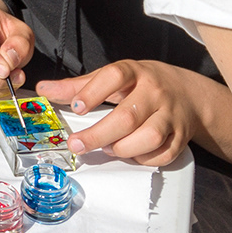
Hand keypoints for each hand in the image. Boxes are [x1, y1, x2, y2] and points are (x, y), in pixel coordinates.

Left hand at [39, 59, 203, 166]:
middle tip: (78, 144)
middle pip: (127, 116)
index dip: (92, 93)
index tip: (76, 108)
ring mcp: (170, 115)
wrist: (187, 93)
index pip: (114, 77)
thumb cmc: (142, 85)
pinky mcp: (181, 135)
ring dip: (124, 148)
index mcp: (134, 73)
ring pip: (149, 137)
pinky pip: (164, 153)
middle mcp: (154, 92)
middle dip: (98, 134)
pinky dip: (145, 159)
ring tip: (108, 148)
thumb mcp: (112, 78)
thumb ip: (78, 86)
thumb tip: (44, 90)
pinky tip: (132, 154)